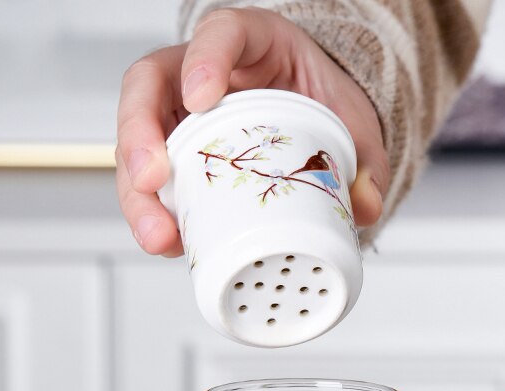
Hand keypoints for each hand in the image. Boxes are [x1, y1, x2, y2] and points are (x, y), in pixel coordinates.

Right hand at [117, 7, 388, 255]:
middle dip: (139, 137)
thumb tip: (364, 206)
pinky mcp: (176, 156)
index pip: (219, 33)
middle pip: (148, 88)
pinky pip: (151, 181)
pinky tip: (169, 243)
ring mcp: (179, 116)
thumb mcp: (353, 127)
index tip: (199, 98)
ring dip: (138, 192)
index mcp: (251, 44)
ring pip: (137, 140)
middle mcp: (200, 73)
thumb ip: (366, 163)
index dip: (203, 59)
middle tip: (152, 180)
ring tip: (159, 234)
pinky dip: (156, 214)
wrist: (316, 120)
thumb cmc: (323, 106)